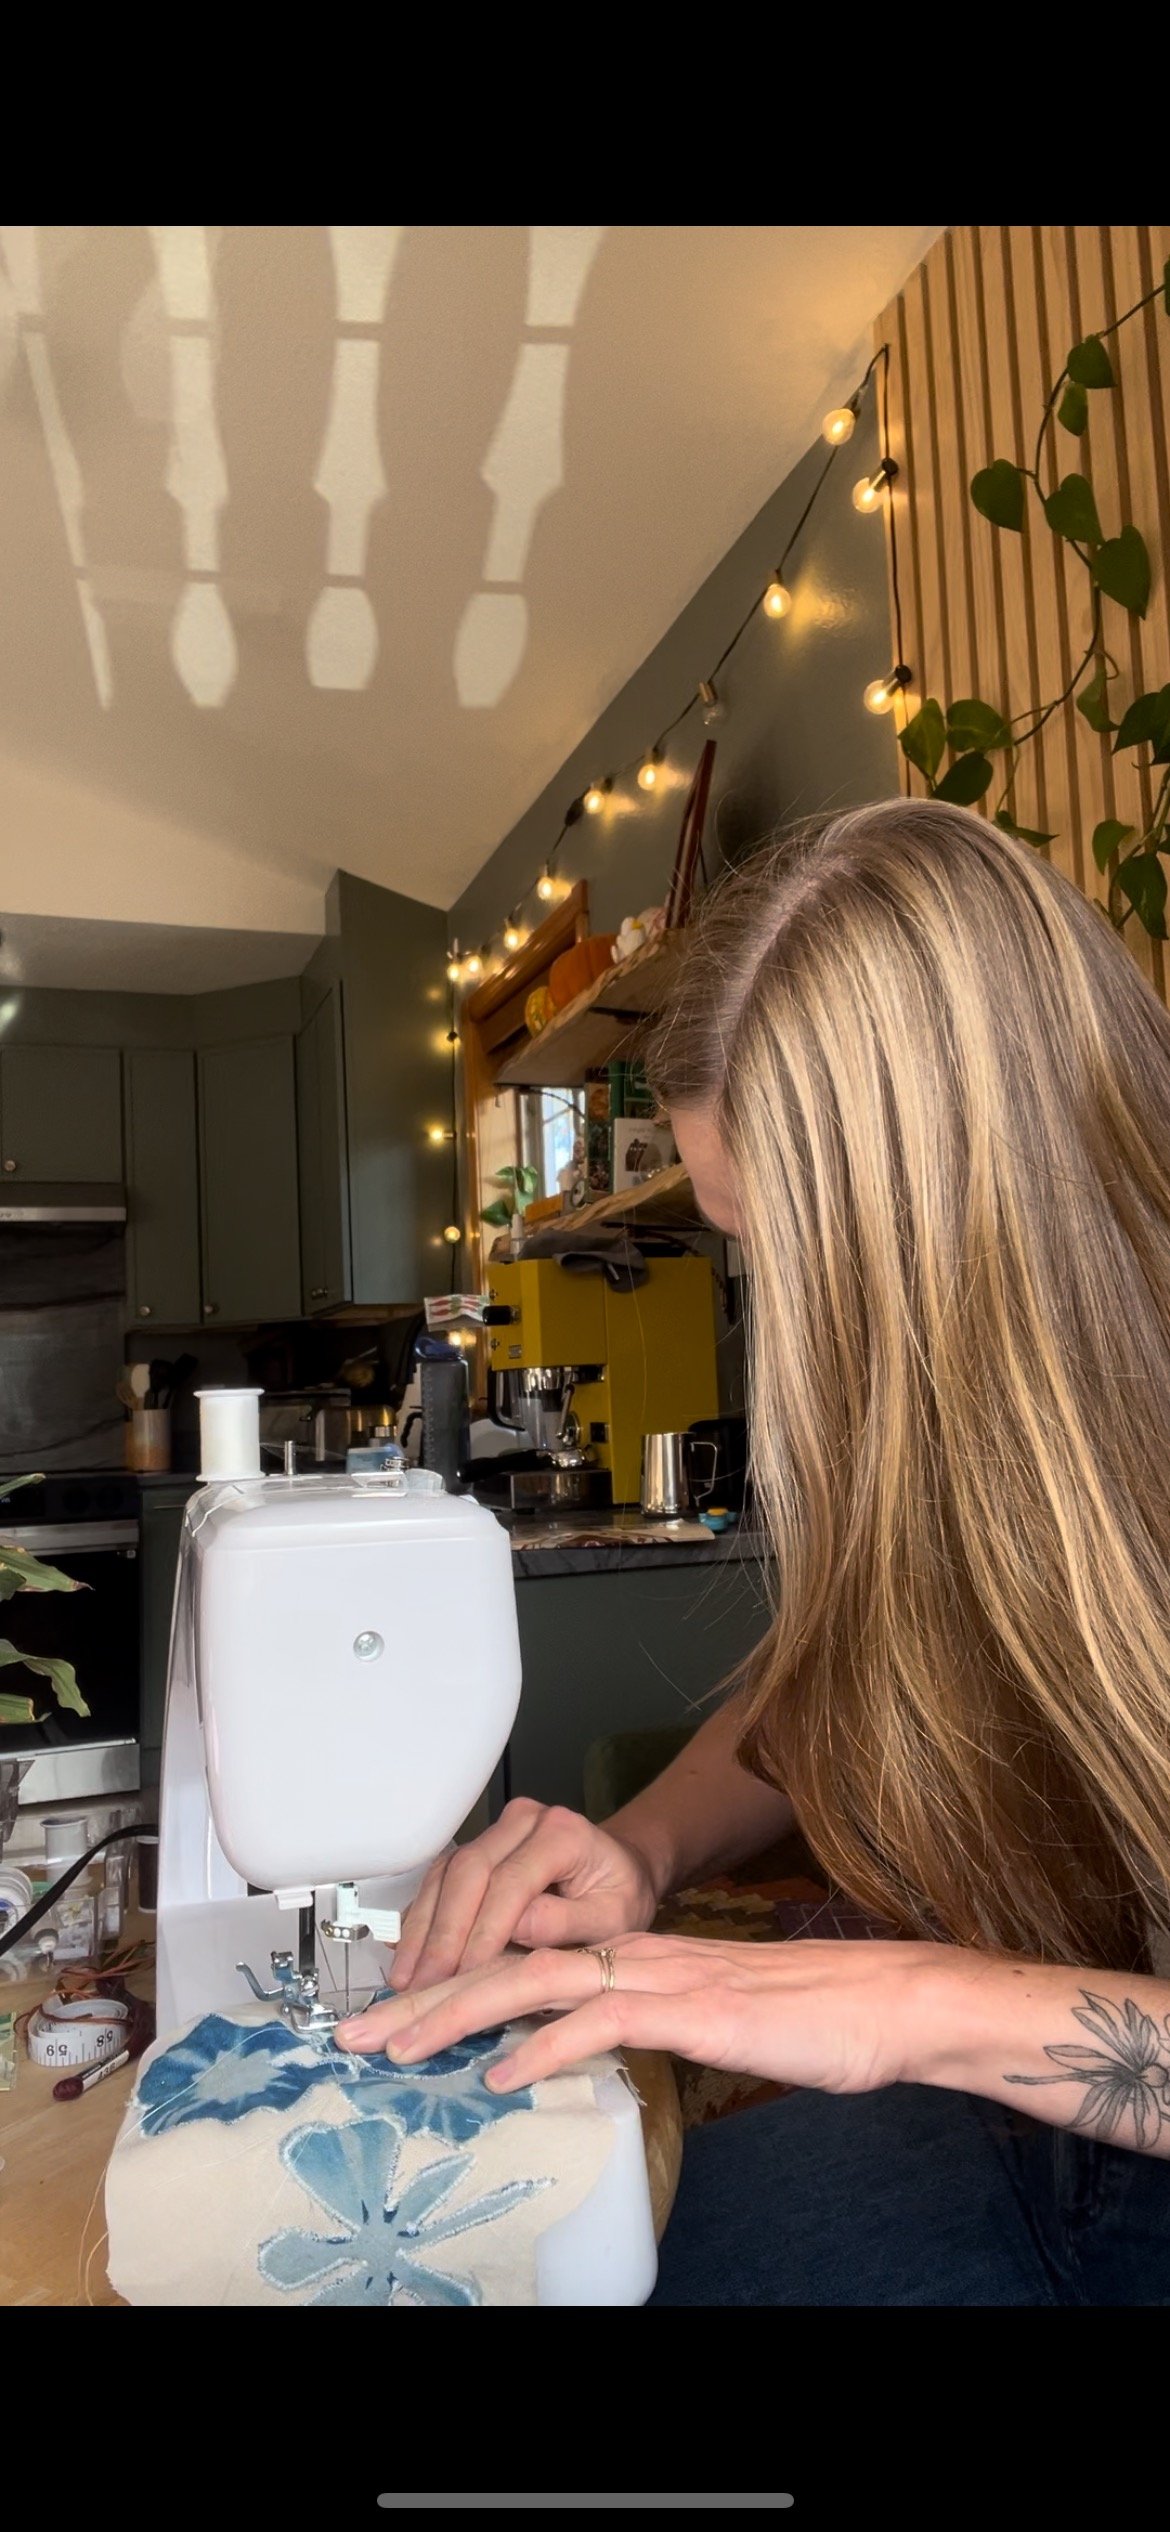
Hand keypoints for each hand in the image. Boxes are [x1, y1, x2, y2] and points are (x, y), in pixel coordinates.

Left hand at [336, 1931, 948, 2096]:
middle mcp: (631, 1955)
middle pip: (502, 1967)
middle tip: (354, 2037)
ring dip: (454, 2017)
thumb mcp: (702, 2023)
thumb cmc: (806, 2019)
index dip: (446, 1990)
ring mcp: (659, 1977)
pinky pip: (601, 2022)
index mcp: (629, 1957)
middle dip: (420, 2002)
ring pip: (532, 1983)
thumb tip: (576, 2051)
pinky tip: (500, 2073)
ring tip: (396, 2048)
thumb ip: (638, 2026)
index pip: (517, 1965)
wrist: (883, 2002)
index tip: (389, 2021)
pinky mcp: (690, 2009)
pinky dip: (543, 2045)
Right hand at [386, 1799, 661, 1992]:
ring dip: (423, 1929)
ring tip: (405, 1981)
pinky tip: (408, 1957)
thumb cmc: (619, 1896)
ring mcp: (496, 1830)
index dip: (482, 1932)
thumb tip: (516, 1930)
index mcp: (561, 1833)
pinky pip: (440, 1879)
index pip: (510, 1881)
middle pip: (468, 1872)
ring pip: (446, 1874)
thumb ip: (567, 1921)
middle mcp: (523, 1821)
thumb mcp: (614, 1917)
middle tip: (421, 1987)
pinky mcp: (477, 1847)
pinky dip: (422, 1919)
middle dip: (442, 1934)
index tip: (463, 1978)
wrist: (620, 1867)